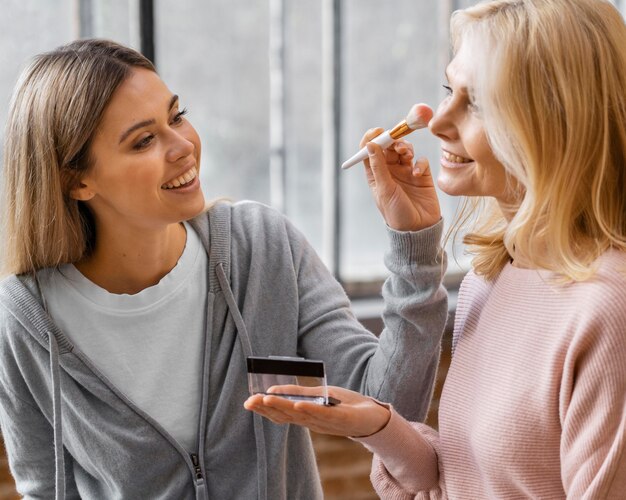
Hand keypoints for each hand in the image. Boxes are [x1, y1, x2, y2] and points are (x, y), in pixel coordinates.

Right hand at [244, 385, 390, 437]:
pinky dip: (310, 410)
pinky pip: (324, 414)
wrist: (373, 416)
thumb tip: (273, 388)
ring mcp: (326, 422)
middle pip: (286, 416)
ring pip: (301, 415)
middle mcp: (312, 422)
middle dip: (267, 408)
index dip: (264, 409)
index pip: (280, 415)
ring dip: (283, 407)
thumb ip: (297, 393)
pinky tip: (299, 405)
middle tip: (250, 401)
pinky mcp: (342, 418)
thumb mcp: (318, 395)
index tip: (248, 401)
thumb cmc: (344, 404)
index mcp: (305, 417)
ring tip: (266, 398)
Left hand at [360, 129, 440, 230]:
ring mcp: (406, 172)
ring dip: (405, 148)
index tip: (377, 132)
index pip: (370, 151)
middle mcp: (390, 171)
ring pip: (405, 150)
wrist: (419, 229)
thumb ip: (378, 167)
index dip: (372, 139)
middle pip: (389, 147)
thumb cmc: (397, 213)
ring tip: (407, 155)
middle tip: (397, 144)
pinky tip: (418, 174)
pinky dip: (420, 163)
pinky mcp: (422, 175)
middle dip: (392, 141)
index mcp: (376, 175)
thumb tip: (369, 145)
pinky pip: (421, 160)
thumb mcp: (384, 189)